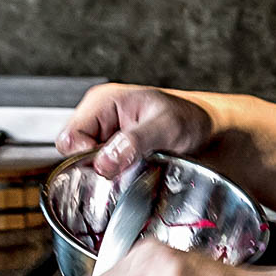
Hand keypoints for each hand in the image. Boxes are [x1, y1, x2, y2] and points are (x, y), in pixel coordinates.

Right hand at [56, 83, 214, 178]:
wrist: (206, 129)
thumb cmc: (191, 119)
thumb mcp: (168, 126)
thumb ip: (135, 141)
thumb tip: (103, 163)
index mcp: (103, 101)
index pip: (69, 137)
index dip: (84, 157)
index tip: (110, 166)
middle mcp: (98, 115)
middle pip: (72, 152)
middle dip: (96, 166)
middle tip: (127, 166)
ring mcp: (103, 133)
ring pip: (84, 163)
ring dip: (106, 171)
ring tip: (134, 166)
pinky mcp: (111, 148)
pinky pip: (99, 167)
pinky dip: (113, 174)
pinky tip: (132, 170)